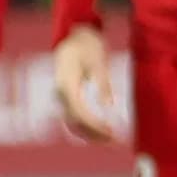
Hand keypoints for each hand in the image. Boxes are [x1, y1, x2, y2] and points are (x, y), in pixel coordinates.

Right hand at [53, 22, 116, 143]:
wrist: (73, 37)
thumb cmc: (87, 46)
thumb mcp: (98, 61)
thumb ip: (103, 82)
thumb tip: (108, 105)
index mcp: (66, 83)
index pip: (78, 111)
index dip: (94, 124)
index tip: (111, 131)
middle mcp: (60, 92)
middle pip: (74, 120)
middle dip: (94, 132)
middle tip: (116, 140)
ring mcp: (60, 95)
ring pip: (72, 121)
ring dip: (89, 132)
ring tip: (110, 138)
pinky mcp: (65, 97)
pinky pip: (72, 116)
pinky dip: (85, 126)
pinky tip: (99, 129)